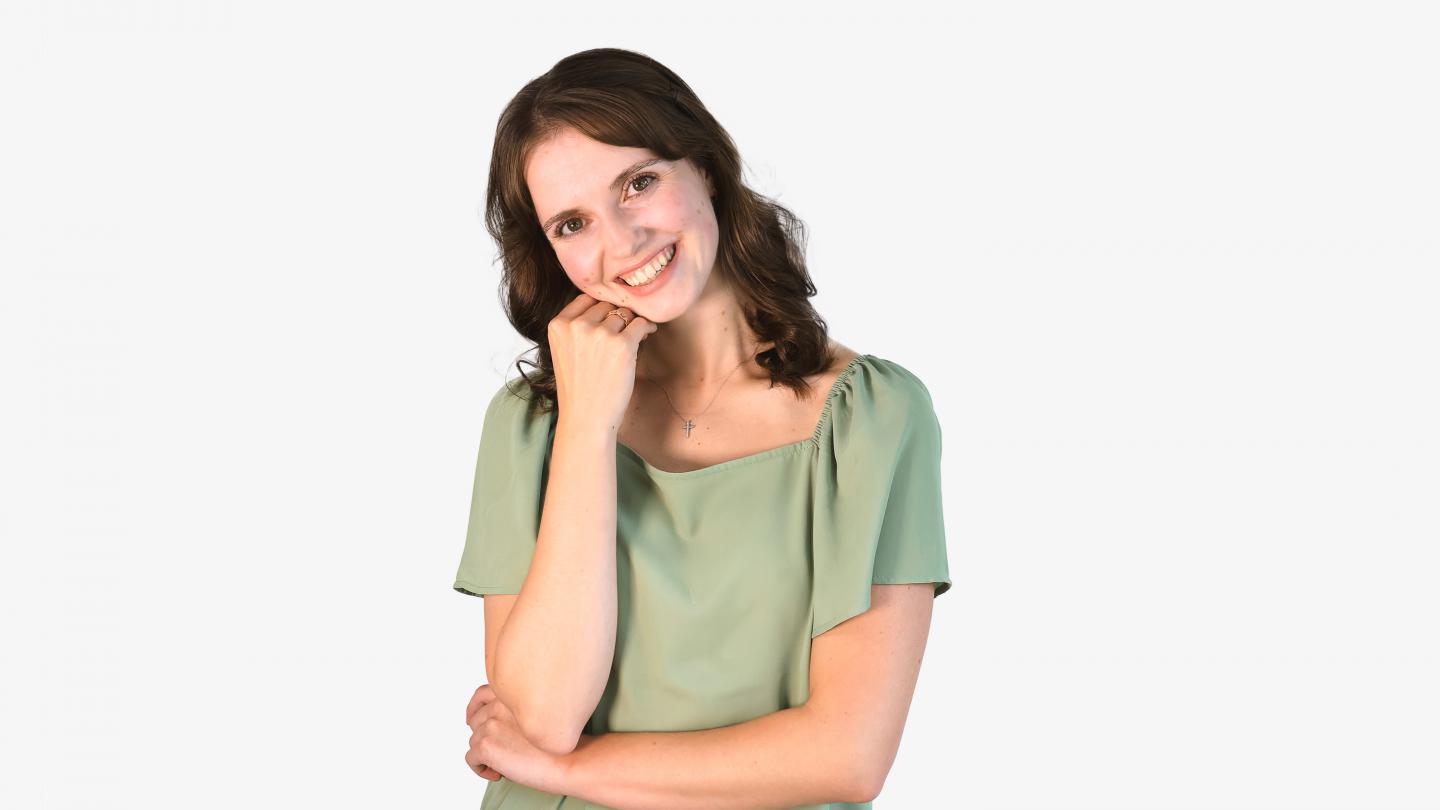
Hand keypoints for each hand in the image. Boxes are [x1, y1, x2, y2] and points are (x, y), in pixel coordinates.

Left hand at [464, 683, 568, 794]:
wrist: (569, 759)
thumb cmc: (560, 740)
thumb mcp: (539, 713)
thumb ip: (517, 709)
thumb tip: (495, 723)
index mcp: (511, 694)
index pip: (481, 695)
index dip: (475, 708)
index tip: (473, 718)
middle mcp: (499, 704)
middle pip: (476, 721)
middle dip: (485, 736)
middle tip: (503, 750)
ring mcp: (491, 724)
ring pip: (474, 741)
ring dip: (486, 754)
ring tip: (507, 764)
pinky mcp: (486, 746)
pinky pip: (471, 760)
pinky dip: (481, 769)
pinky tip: (499, 773)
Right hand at [547, 293, 657, 434]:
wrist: (586, 420)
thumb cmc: (578, 389)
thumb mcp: (564, 351)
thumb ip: (576, 327)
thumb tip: (607, 305)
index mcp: (558, 325)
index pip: (585, 298)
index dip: (600, 308)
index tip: (609, 319)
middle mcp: (577, 325)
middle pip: (606, 305)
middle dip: (616, 316)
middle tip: (623, 332)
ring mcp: (600, 333)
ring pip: (624, 313)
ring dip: (632, 322)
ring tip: (635, 336)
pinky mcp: (622, 344)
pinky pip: (641, 323)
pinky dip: (647, 327)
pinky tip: (648, 334)